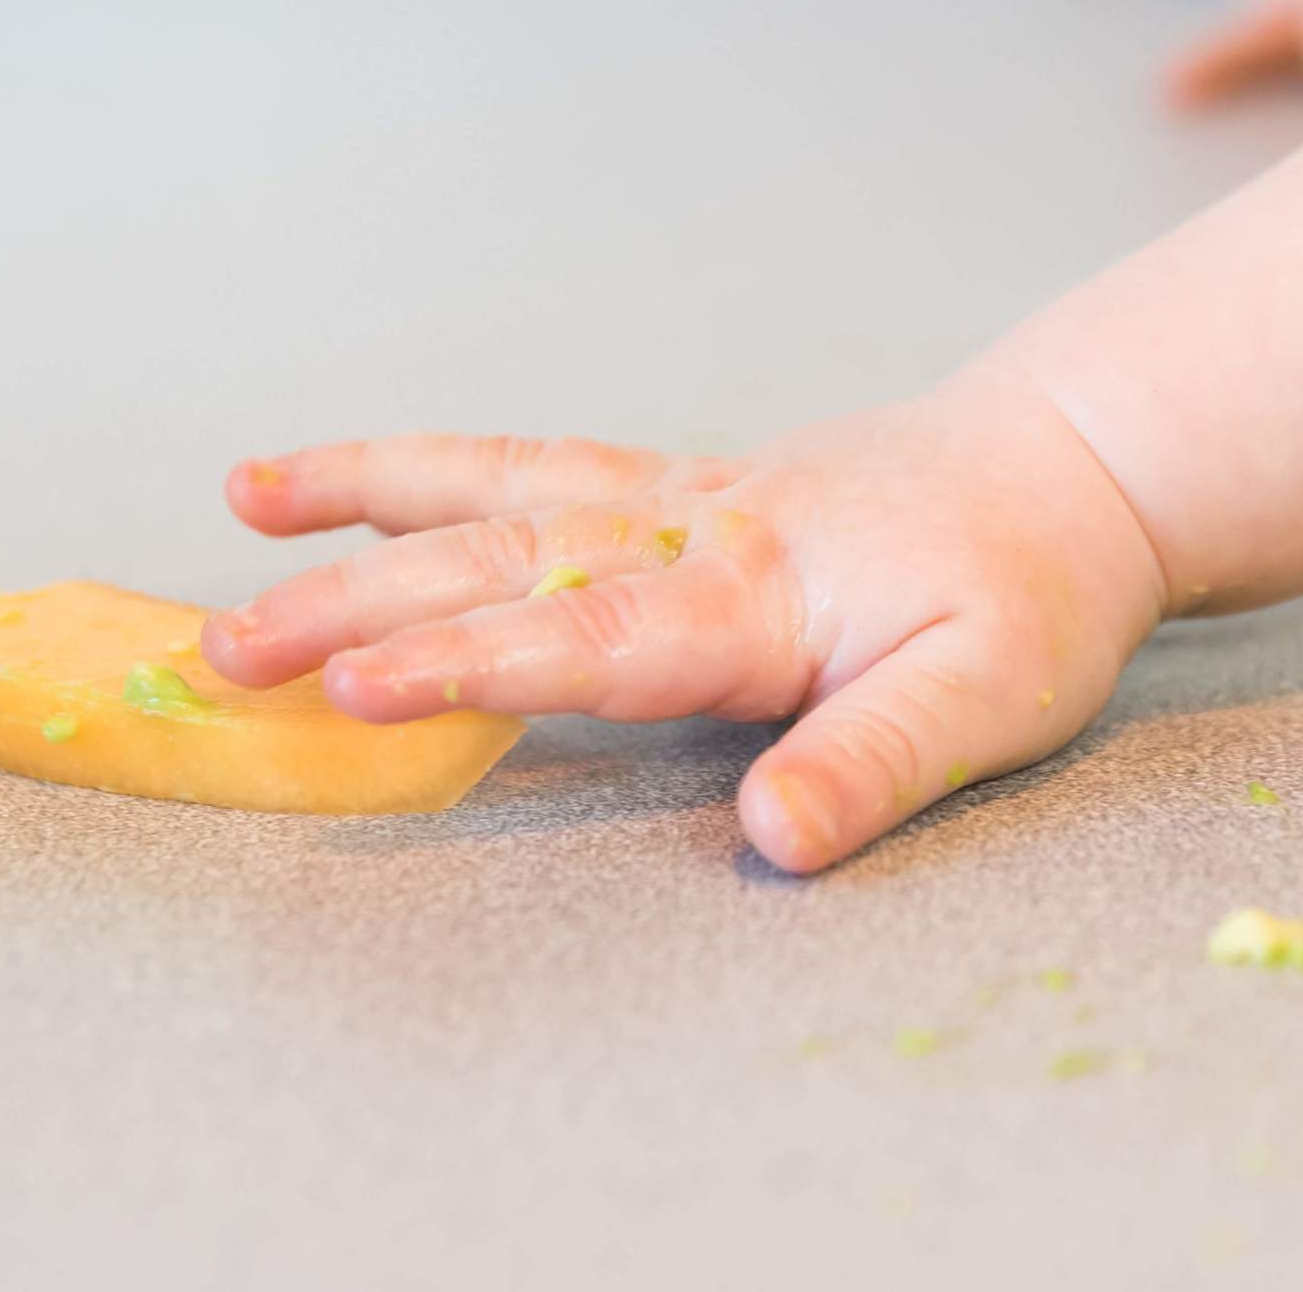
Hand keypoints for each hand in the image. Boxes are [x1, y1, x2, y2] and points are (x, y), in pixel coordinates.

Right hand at [203, 378, 1169, 871]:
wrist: (1071, 463)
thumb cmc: (1033, 588)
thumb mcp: (994, 694)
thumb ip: (875, 761)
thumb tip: (773, 839)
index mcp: (759, 593)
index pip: (593, 635)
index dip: (474, 664)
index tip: (359, 690)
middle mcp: (696, 531)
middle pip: (506, 560)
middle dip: (361, 602)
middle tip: (231, 649)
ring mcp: (678, 499)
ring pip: (500, 491)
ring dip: (366, 502)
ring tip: (241, 505)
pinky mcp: (676, 490)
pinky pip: (533, 468)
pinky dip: (432, 469)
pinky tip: (346, 485)